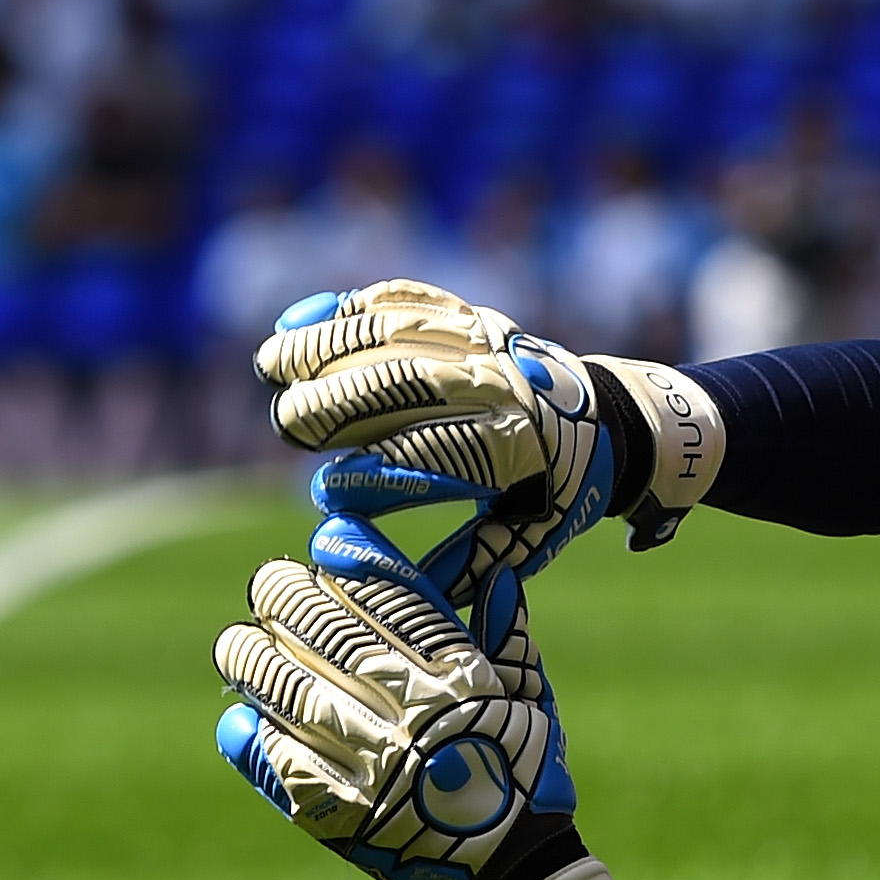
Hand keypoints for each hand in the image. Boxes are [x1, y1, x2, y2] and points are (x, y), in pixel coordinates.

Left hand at [213, 516, 580, 879]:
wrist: (508, 875)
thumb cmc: (524, 777)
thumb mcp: (532, 700)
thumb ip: (508, 636)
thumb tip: (499, 573)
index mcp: (457, 680)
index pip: (393, 602)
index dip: (353, 566)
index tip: (324, 543)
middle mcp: (407, 715)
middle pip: (330, 638)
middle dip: (289, 601)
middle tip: (266, 585)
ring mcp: (368, 765)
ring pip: (293, 695)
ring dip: (255, 663)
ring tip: (233, 646)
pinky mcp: (339, 815)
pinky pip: (283, 766)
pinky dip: (255, 741)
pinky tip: (237, 718)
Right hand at [254, 281, 723, 645]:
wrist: (609, 423)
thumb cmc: (554, 498)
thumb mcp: (526, 543)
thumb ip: (464, 566)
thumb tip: (387, 579)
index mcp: (521, 449)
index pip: (438, 457)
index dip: (379, 477)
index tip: (328, 495)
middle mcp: (504, 386)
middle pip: (410, 384)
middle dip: (340, 402)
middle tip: (284, 424)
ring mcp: (487, 342)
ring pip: (399, 332)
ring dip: (329, 343)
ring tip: (270, 362)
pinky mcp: (472, 317)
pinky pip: (409, 300)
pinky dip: (354, 305)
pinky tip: (304, 316)